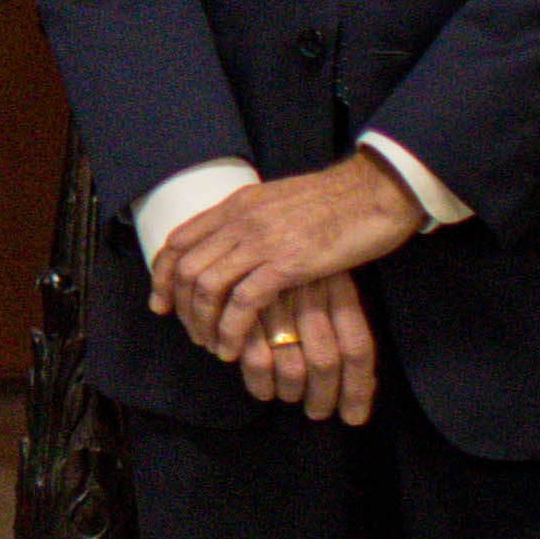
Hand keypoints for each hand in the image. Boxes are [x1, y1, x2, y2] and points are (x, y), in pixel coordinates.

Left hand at [151, 156, 419, 421]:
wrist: (378, 190)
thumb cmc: (339, 201)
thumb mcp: (281, 202)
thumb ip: (254, 220)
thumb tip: (236, 245)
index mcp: (237, 204)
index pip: (179, 240)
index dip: (162, 275)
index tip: (161, 303)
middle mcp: (241, 220)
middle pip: (185, 267)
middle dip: (180, 306)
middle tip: (191, 333)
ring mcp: (262, 240)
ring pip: (206, 285)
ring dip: (203, 322)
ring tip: (213, 346)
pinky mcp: (288, 263)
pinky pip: (242, 302)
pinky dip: (231, 329)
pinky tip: (234, 348)